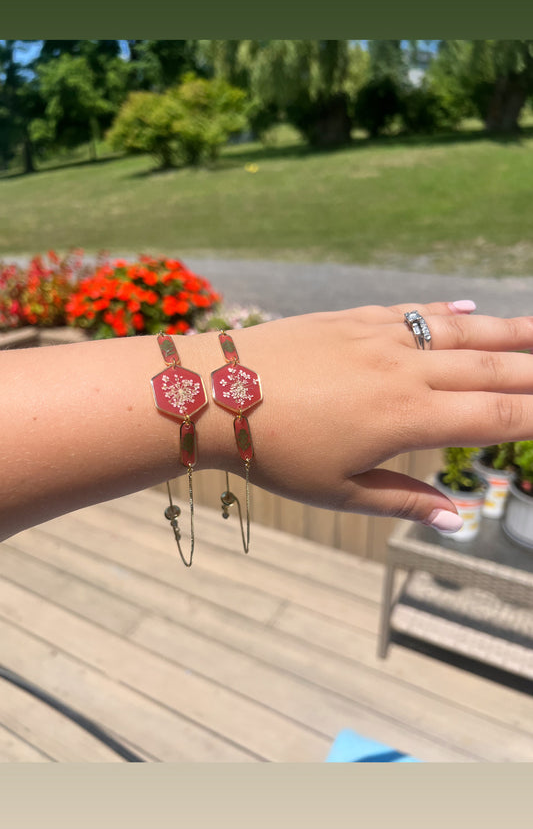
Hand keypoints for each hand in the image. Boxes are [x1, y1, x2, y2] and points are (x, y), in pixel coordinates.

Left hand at [219, 301, 532, 531]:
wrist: (213, 392)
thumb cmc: (273, 452)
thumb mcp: (338, 492)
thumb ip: (403, 500)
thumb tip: (456, 518)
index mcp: (407, 419)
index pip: (495, 416)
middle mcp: (405, 371)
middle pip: (492, 367)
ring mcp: (380, 338)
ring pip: (461, 332)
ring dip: (510, 330)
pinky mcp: (353, 319)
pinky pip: (413, 313)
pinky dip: (448, 312)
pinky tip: (471, 309)